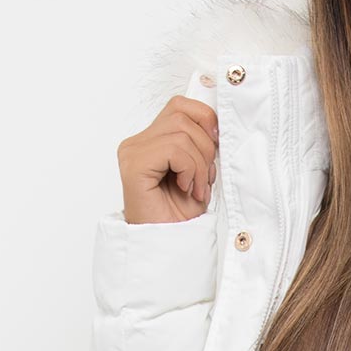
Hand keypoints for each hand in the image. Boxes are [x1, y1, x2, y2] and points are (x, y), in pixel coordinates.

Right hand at [117, 94, 219, 224]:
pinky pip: (174, 148)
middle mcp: (137, 142)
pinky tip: (186, 189)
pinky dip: (190, 169)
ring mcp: (132, 152)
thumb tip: (218, 123)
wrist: (169, 244)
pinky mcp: (134, 164)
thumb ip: (202, 144)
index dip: (205, 121)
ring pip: (181, 131)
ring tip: (195, 188)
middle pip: (182, 115)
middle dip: (206, 147)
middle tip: (204, 178)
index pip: (180, 106)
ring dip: (199, 164)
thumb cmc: (181, 214)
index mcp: (151, 140)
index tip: (215, 151)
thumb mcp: (201, 171)